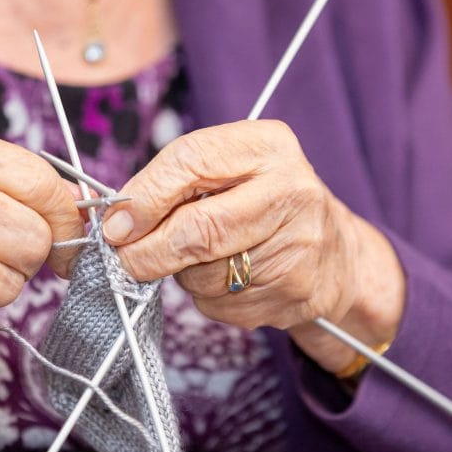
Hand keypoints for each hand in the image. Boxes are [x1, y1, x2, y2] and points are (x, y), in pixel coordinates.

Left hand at [101, 120, 404, 373]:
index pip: (191, 161)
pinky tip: (230, 280)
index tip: (115, 224)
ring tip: (203, 258)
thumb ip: (172, 182)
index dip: (144, 197)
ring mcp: (299, 245)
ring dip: (183, 275)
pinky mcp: (296, 293)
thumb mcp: (227, 170)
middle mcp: (292, 191)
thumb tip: (115, 221)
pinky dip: (209, 299)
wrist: (337, 254)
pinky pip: (222, 306)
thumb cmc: (263, 202)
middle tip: (124, 259)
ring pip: (205, 274)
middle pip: (199, 229)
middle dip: (149, 251)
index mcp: (268, 146)